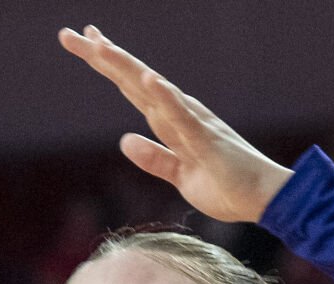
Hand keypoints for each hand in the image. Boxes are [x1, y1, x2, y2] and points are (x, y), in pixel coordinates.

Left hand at [61, 25, 292, 223]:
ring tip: (98, 47)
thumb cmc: (226, 186)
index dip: (108, 65)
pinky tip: (149, 80)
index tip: (86, 42)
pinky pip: (182, 117)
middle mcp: (180, 113)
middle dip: (102, 57)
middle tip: (70, 34)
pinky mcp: (205, 140)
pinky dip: (165, 97)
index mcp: (171, 121)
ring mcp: (192, 123)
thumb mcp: (179, 176)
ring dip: (125, 67)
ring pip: (151, 90)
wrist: (263, 199)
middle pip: (133, 80)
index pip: (133, 87)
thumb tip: (125, 140)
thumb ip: (154, 158)